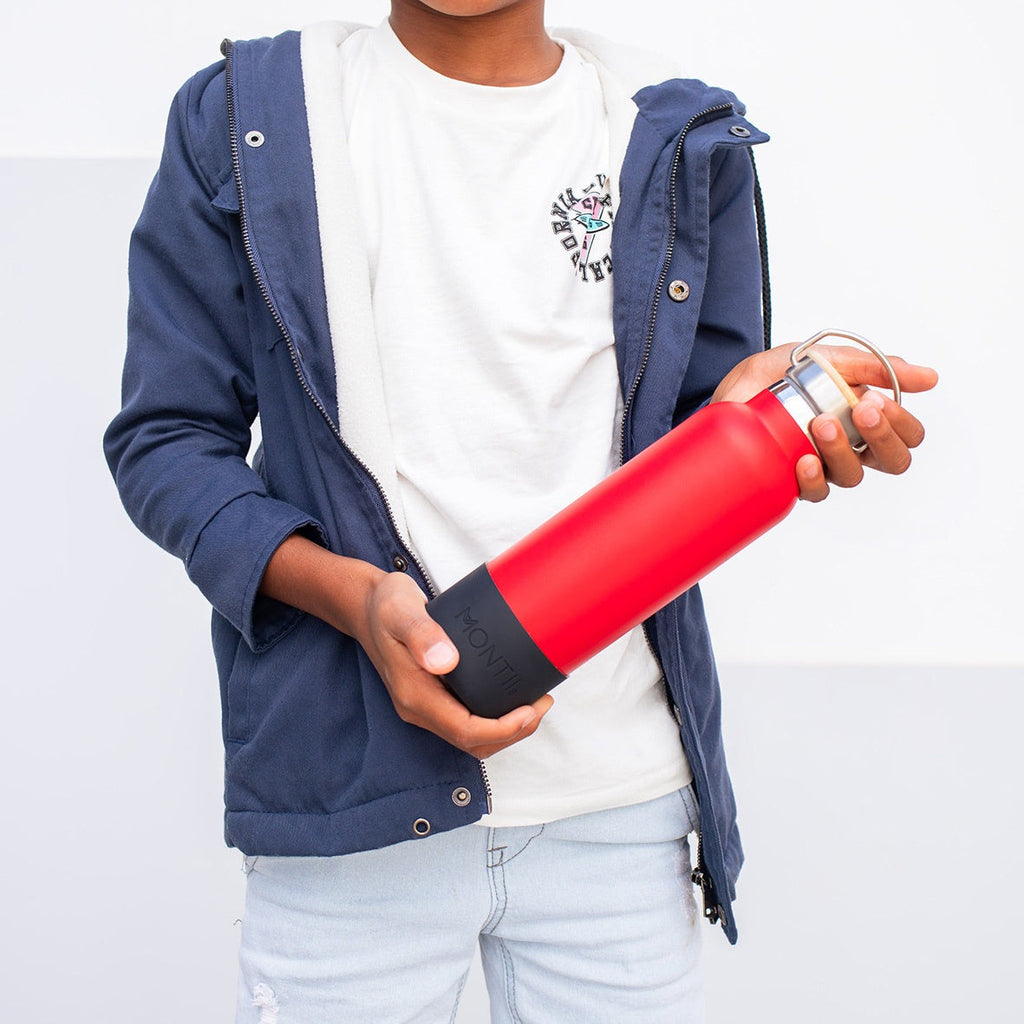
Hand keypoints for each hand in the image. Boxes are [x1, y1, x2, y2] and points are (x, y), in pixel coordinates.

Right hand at [258, 536, 552, 754]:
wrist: (366, 605)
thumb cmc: (385, 606)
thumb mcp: (401, 611)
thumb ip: (422, 634)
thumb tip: (446, 662)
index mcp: (414, 696)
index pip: (465, 731)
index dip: (503, 729)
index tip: (532, 709)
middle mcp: (419, 707)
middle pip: (473, 742)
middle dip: (513, 732)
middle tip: (543, 703)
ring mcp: (426, 705)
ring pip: (472, 736)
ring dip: (508, 729)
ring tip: (536, 702)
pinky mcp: (433, 695)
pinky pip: (467, 720)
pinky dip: (495, 717)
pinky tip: (514, 695)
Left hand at [710, 342, 938, 501]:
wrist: (725, 393)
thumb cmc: (776, 376)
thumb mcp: (822, 358)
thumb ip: (871, 365)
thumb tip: (929, 378)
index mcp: (864, 419)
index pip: (907, 434)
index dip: (901, 422)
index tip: (877, 398)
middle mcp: (849, 447)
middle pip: (893, 460)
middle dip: (884, 435)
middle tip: (862, 409)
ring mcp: (822, 465)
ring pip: (853, 475)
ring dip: (843, 449)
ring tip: (820, 423)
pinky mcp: (792, 480)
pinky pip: (815, 492)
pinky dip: (814, 478)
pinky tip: (805, 459)